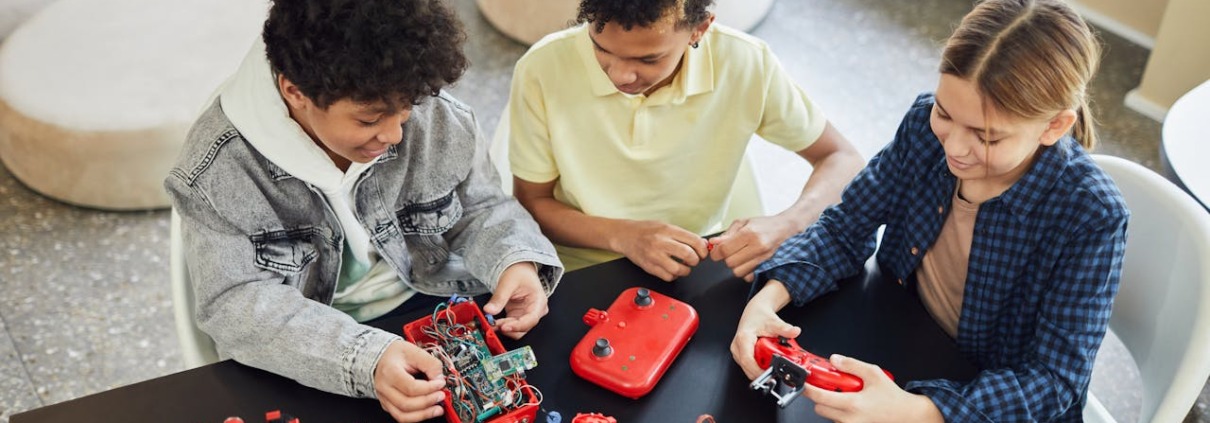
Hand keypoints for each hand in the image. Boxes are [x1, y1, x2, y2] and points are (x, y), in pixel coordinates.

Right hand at [373, 340, 445, 421]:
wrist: (382, 358)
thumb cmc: (397, 354)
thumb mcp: (415, 351)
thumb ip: (430, 364)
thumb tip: (440, 379)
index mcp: (389, 371)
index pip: (410, 387)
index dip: (429, 388)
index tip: (440, 383)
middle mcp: (384, 387)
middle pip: (406, 404)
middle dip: (428, 402)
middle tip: (441, 396)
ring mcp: (384, 398)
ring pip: (403, 415)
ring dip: (423, 414)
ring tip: (438, 409)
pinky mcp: (388, 405)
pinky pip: (402, 417)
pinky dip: (417, 416)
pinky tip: (428, 411)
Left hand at [484, 262, 548, 338]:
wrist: (518, 269)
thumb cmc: (519, 273)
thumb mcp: (508, 282)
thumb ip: (499, 298)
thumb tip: (489, 310)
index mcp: (539, 302)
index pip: (531, 319)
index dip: (517, 326)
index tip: (504, 327)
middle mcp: (535, 311)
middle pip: (524, 328)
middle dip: (509, 328)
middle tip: (494, 324)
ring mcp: (526, 315)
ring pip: (517, 329)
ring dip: (504, 328)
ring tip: (492, 323)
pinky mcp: (518, 316)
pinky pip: (511, 325)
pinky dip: (502, 325)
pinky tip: (493, 322)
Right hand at [611, 220, 707, 281]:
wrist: (625, 235)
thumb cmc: (646, 230)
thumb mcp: (666, 226)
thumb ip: (683, 235)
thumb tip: (702, 243)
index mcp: (668, 230)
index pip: (694, 241)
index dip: (703, 249)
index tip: (703, 252)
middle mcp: (661, 242)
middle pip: (688, 255)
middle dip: (696, 260)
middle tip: (694, 260)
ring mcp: (654, 256)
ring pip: (679, 269)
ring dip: (686, 270)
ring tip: (684, 266)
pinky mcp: (649, 267)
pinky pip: (668, 276)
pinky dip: (674, 276)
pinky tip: (672, 270)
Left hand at [708, 215, 797, 281]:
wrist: (786, 228)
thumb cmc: (763, 224)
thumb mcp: (743, 222)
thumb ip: (727, 234)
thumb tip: (713, 243)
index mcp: (749, 233)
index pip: (725, 250)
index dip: (716, 252)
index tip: (716, 251)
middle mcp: (758, 246)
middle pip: (730, 262)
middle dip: (726, 258)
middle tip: (730, 251)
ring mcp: (764, 258)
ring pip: (738, 272)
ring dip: (735, 265)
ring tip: (739, 256)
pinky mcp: (768, 266)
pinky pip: (748, 276)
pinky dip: (745, 271)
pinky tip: (747, 262)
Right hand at [731, 281, 800, 379]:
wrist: (754, 312)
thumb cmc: (759, 316)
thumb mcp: (774, 322)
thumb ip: (785, 328)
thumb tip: (795, 331)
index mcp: (743, 339)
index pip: (747, 360)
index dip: (758, 370)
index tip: (770, 373)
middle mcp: (737, 347)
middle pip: (748, 368)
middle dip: (762, 372)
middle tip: (775, 369)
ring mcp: (738, 353)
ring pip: (748, 369)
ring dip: (760, 369)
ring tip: (771, 362)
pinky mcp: (741, 356)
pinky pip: (749, 367)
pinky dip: (759, 367)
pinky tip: (766, 361)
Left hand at [804, 355, 942, 422]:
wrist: (906, 414)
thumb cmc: (892, 397)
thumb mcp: (873, 373)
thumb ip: (852, 365)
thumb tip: (835, 359)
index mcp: (853, 404)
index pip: (820, 397)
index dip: (808, 389)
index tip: (804, 382)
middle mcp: (849, 419)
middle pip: (819, 408)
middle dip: (821, 396)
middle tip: (830, 385)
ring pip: (828, 415)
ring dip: (831, 404)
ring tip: (846, 394)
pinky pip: (838, 420)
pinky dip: (839, 411)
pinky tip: (851, 403)